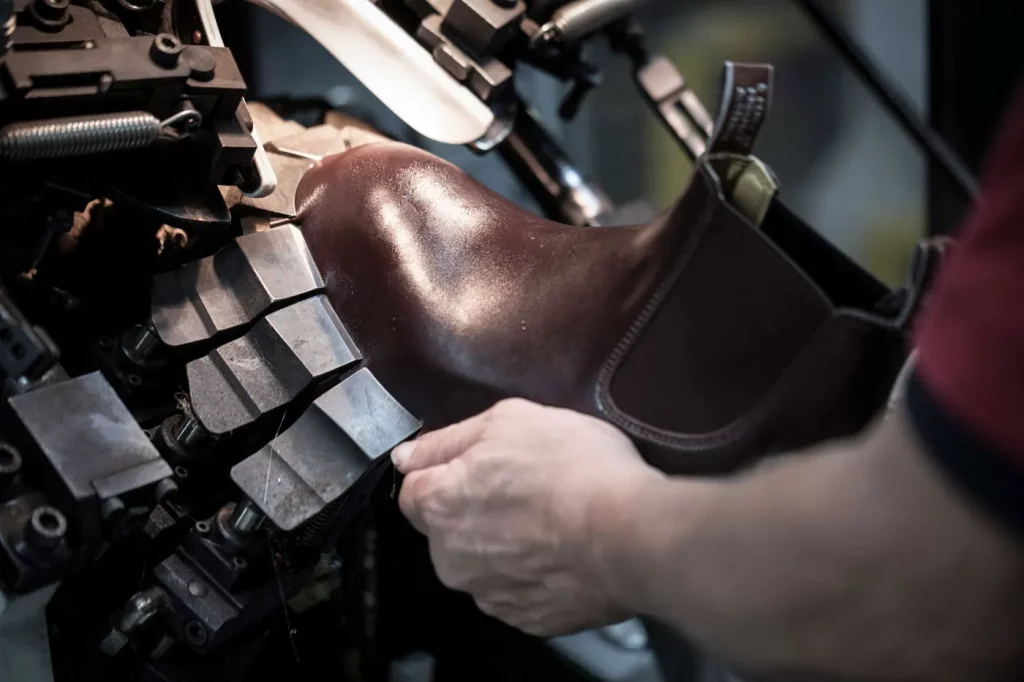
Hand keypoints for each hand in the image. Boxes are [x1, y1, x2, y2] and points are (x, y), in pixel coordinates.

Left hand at [394, 398, 661, 635]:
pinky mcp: (526, 618)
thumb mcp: (508, 420)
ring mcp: (489, 594)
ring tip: (551, 518)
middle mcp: (451, 558)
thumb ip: (448, 439)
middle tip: (524, 485)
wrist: (631, 534)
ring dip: (503, 542)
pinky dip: (532, 571)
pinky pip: (517, 588)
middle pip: (447, 528)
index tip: (482, 463)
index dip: (447, 470)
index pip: (414, 488)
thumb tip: (409, 455)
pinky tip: (562, 548)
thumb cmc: (573, 469)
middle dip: (474, 508)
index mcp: (439, 504)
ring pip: (481, 561)